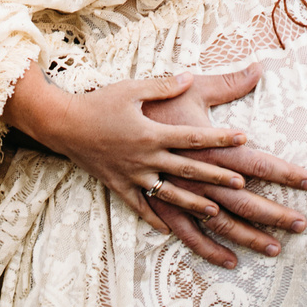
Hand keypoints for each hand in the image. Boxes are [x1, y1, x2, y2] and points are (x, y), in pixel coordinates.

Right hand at [0, 64, 251, 236]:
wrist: (64, 124)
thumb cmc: (99, 102)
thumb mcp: (133, 88)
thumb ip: (164, 85)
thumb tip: (190, 76)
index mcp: (152, 133)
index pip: (193, 137)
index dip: (220, 137)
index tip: (243, 137)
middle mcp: (146, 158)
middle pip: (188, 169)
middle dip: (216, 176)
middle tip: (242, 182)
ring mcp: (132, 175)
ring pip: (169, 194)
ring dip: (193, 203)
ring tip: (215, 210)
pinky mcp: (118, 186)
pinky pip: (139, 207)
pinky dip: (153, 218)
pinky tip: (167, 231)